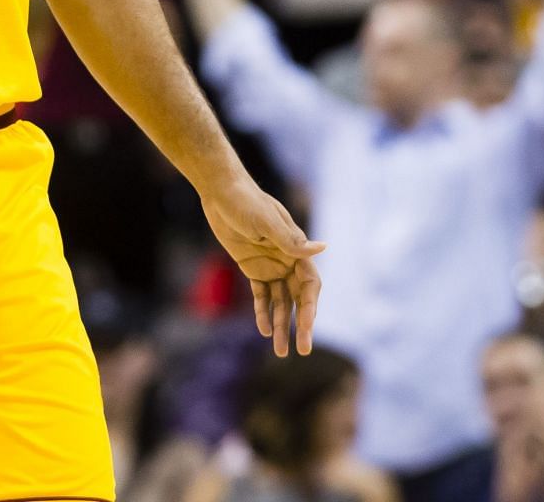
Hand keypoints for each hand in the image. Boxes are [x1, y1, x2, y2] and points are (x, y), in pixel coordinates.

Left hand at [200, 174, 324, 355]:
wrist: (220, 192)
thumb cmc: (246, 201)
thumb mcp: (266, 221)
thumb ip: (290, 240)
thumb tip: (323, 248)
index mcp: (296, 250)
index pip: (310, 285)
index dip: (310, 307)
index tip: (308, 327)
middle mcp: (287, 261)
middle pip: (298, 299)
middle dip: (300, 324)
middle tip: (301, 350)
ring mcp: (270, 266)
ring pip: (280, 302)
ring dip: (281, 325)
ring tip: (280, 351)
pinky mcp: (252, 268)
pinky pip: (261, 295)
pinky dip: (263, 312)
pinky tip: (264, 330)